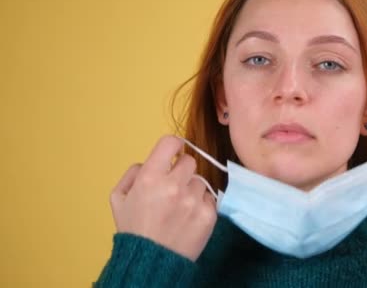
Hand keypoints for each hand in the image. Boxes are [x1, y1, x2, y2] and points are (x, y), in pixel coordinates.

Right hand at [109, 135, 216, 260]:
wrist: (151, 262)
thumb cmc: (134, 229)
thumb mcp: (119, 198)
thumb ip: (134, 173)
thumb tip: (151, 161)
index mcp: (150, 177)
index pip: (171, 142)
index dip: (173, 146)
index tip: (174, 153)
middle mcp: (174, 186)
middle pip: (190, 161)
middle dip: (181, 171)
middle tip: (174, 186)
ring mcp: (193, 200)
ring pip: (200, 181)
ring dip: (192, 189)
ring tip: (179, 207)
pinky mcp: (208, 214)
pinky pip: (210, 198)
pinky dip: (201, 204)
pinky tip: (188, 216)